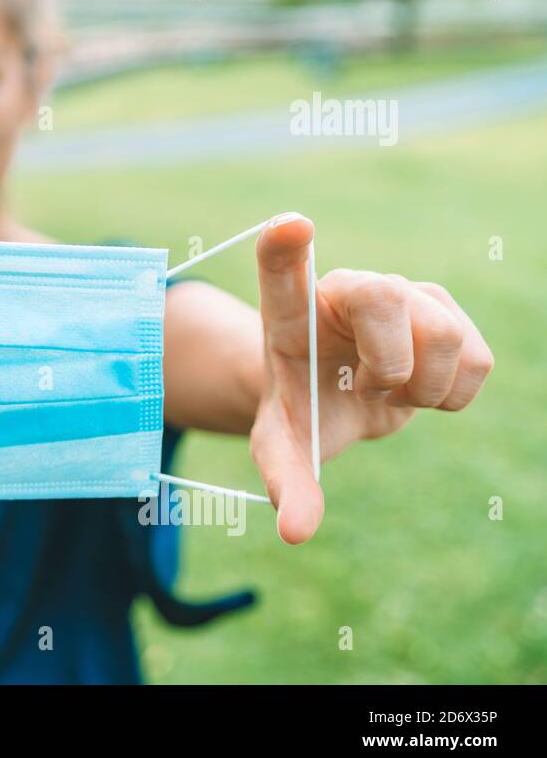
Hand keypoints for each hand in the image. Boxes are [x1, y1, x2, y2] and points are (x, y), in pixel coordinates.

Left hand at [251, 213, 493, 544]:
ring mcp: (400, 293)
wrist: (336, 396)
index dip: (283, 248)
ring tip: (389, 391)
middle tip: (370, 388)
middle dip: (389, 362)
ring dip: (422, 383)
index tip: (290, 225)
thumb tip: (297, 532)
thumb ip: (287, 482)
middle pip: (388, 298)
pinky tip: (420, 390)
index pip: (280, 271)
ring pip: (443, 331)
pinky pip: (477, 358)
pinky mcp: (443, 310)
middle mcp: (346, 288)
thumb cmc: (302, 409)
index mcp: (289, 315)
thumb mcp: (283, 445)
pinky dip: (454, 393)